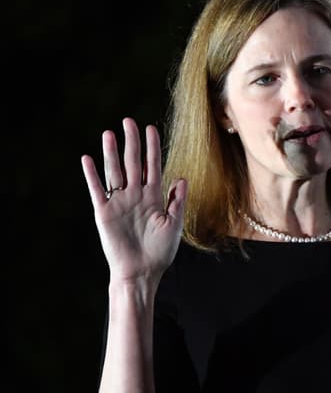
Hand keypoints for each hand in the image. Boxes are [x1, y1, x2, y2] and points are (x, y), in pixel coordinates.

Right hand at [82, 117, 187, 285]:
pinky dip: (92, 175)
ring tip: (109, 134)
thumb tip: (182, 178)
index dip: (152, 148)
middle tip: (129, 121)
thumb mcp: (174, 224)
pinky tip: (88, 158)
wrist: (142, 271)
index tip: (151, 128)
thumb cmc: (160, 251)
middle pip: (133, 163)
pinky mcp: (105, 212)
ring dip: (111, 153)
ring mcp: (119, 202)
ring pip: (115, 172)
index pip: (152, 166)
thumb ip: (177, 200)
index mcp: (154, 197)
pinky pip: (97, 190)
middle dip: (132, 143)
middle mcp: (135, 195)